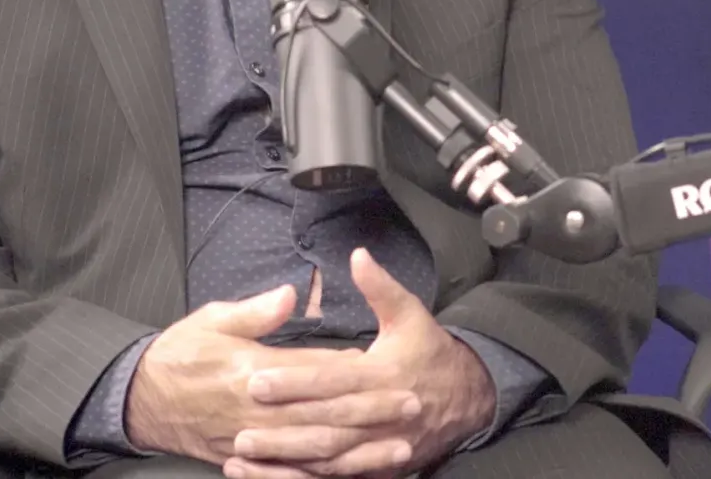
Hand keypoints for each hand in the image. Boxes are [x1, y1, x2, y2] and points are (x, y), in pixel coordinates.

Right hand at [125, 284, 414, 468]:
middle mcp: (256, 412)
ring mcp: (252, 443)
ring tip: (400, 448)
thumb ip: (255, 311)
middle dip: (371, 414)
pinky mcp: (246, 461)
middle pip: (325, 416)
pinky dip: (324, 478)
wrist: (142, 398)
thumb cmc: (181, 353)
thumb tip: (292, 293)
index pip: (312, 373)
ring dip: (360, 451)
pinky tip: (353, 474)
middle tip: (412, 406)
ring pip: (315, 453)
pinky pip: (293, 476)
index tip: (390, 369)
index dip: (353, 373)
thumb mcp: (213, 318)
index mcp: (251, 371)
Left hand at [228, 249, 495, 478]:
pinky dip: (305, 478)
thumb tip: (357, 254)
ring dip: (287, 459)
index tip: (258, 379)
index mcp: (382, 375)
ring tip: (244, 456)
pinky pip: (338, 477)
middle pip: (325, 426)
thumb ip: (380, 287)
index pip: (332, 380)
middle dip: (283, 428)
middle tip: (241, 427)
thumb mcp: (410, 312)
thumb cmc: (430, 350)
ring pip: (329, 458)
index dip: (295, 382)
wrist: (469, 398)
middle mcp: (380, 415)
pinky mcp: (379, 467)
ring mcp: (380, 447)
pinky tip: (272, 476)